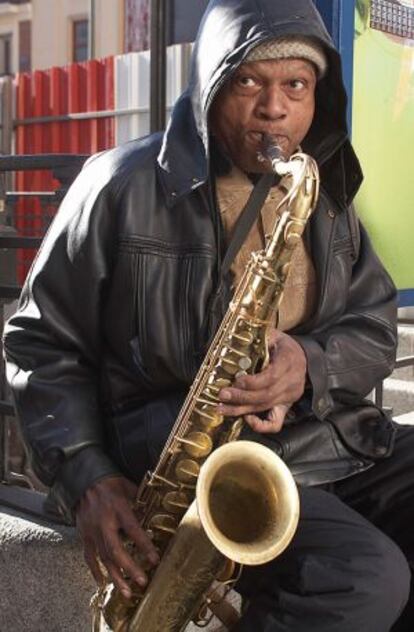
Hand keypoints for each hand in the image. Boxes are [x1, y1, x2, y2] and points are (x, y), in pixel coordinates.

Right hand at [76, 476, 158, 598]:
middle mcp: (104, 522)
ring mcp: (91, 530)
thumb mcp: (127, 487)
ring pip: (103, 557)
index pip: (133, 530)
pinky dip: (95, 570)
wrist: (83, 481)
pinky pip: (89, 556)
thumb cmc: (109, 484)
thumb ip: (140, 501)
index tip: (154, 559)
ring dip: (115, 576)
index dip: (144, 545)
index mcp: (118, 508)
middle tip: (141, 582)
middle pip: (116, 549)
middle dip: (129, 568)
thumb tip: (156, 511)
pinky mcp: (83, 535)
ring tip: (126, 593)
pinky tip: (102, 582)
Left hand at [218, 329, 306, 432]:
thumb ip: (259, 338)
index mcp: (288, 362)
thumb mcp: (274, 336)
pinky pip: (275, 423)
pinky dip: (259, 425)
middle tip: (222, 395)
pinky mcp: (286, 406)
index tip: (236, 380)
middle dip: (241, 397)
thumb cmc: (286, 347)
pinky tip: (245, 417)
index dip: (252, 382)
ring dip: (241, 410)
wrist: (306, 359)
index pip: (271, 378)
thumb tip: (238, 340)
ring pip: (265, 408)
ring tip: (222, 408)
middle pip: (265, 396)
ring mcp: (289, 397)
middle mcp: (291, 382)